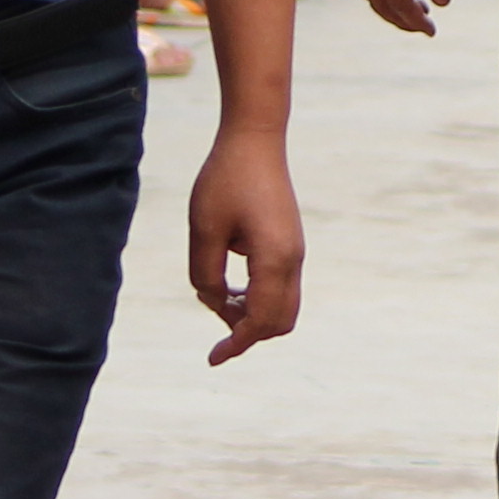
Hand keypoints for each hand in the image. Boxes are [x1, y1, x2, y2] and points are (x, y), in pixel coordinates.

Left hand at [188, 120, 302, 360]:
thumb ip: (206, 275)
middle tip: (214, 321)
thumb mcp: (204, 230)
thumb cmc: (225, 180)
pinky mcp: (290, 244)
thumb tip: (215, 302)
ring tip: (219, 296)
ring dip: (252, 314)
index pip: (260, 321)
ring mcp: (295, 252)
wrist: (255, 140)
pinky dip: (258, 298)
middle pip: (279, 322)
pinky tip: (232, 283)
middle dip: (247, 332)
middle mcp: (292, 260)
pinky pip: (280, 287)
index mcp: (274, 260)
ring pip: (283, 306)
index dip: (236, 344)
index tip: (212, 358)